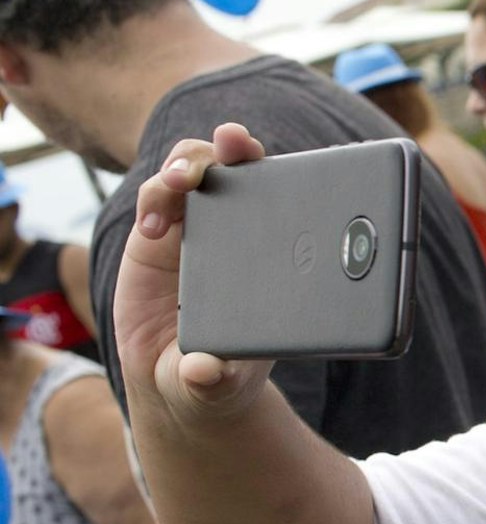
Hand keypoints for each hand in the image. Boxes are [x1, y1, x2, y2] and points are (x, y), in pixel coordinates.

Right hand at [118, 124, 276, 421]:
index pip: (292, 202)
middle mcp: (242, 234)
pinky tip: (154, 224)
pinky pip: (157, 197)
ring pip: (197, 171)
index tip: (295, 166)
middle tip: (235, 141)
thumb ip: (216, 377)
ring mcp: (198, 229)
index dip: (294, 175)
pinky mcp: (157, 235)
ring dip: (189, 164)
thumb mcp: (223, 382)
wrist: (181, 379)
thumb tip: (205, 371)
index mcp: (278, 258)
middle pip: (243, 171)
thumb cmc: (222, 373)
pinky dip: (155, 197)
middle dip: (240, 148)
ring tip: (179, 183)